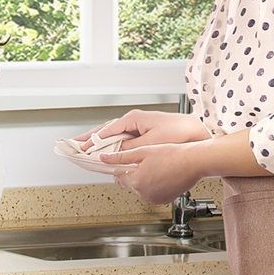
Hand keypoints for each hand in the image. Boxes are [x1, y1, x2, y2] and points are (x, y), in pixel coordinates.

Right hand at [76, 109, 210, 151]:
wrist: (199, 133)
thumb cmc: (179, 133)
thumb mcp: (150, 143)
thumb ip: (129, 148)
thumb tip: (113, 153)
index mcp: (133, 119)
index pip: (106, 130)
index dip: (91, 140)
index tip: (79, 148)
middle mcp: (134, 122)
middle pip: (106, 132)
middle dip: (90, 140)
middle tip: (74, 147)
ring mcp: (139, 128)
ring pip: (114, 137)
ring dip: (101, 145)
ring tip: (87, 151)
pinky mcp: (145, 136)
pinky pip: (124, 142)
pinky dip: (114, 148)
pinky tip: (109, 155)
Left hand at [101, 142, 204, 204]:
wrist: (194, 162)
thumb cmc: (173, 155)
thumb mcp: (143, 151)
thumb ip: (121, 157)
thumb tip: (104, 158)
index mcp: (136, 181)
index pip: (118, 176)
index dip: (122, 166)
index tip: (127, 160)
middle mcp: (144, 193)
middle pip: (129, 183)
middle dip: (133, 173)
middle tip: (146, 161)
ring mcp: (154, 199)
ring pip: (140, 189)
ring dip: (143, 179)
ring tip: (156, 167)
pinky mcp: (163, 201)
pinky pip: (151, 193)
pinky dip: (153, 186)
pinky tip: (162, 174)